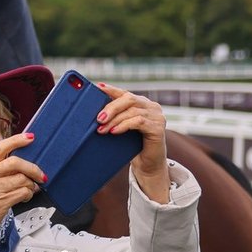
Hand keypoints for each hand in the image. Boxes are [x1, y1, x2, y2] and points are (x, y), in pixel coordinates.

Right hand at [0, 132, 43, 245]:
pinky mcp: (1, 202)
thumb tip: (20, 165)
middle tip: (39, 174)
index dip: (16, 140)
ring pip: (23, 179)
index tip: (29, 138)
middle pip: (15, 162)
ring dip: (31, 185)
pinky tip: (24, 197)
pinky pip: (24, 193)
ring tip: (28, 190)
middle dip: (33, 168)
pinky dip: (28, 195)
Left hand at [94, 83, 169, 198]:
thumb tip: (93, 113)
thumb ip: (113, 117)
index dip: (111, 89)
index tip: (97, 87)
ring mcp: (157, 116)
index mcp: (141, 103)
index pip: (124, 93)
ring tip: (102, 130)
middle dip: (111, 107)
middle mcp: (151, 106)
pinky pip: (139, 122)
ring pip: (132, 111)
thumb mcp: (120, 128)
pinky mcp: (158, 127)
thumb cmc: (131, 145)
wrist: (147, 164)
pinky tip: (114, 131)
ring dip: (114, 120)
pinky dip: (124, 125)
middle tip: (98, 118)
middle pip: (129, 98)